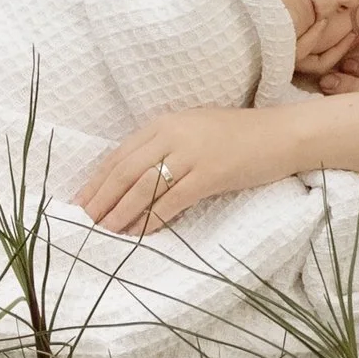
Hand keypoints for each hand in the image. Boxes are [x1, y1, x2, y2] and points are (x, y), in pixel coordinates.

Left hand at [79, 106, 307, 232]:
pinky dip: (151, 219)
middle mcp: (172, 134)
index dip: (96, 181)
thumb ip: (163, 147)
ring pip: (143, 187)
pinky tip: (138, 234)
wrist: (280, 134)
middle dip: (100, 200)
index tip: (78, 203)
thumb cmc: (237, 136)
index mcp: (163, 123)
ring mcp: (190, 153)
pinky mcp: (209, 173)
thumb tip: (131, 178)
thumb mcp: (193, 131)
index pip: (118, 155)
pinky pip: (172, 200)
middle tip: (81, 224)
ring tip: (102, 233)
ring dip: (120, 213)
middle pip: (124, 172)